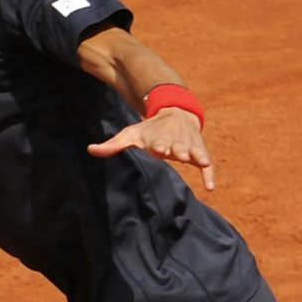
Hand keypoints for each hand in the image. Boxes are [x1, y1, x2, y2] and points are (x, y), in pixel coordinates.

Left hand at [87, 109, 214, 190]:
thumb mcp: (130, 135)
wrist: (175, 113)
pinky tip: (211, 188)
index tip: (157, 148)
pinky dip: (209, 174)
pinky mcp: (198, 152)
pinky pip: (206, 164)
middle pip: (177, 145)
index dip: (158, 144)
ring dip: (196, 155)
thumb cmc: (149, 129)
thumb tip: (90, 149)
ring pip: (193, 151)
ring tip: (201, 162)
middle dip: (177, 148)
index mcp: (157, 138)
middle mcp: (174, 141)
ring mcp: (188, 146)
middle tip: (178, 153)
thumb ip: (112, 145)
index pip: (157, 141)